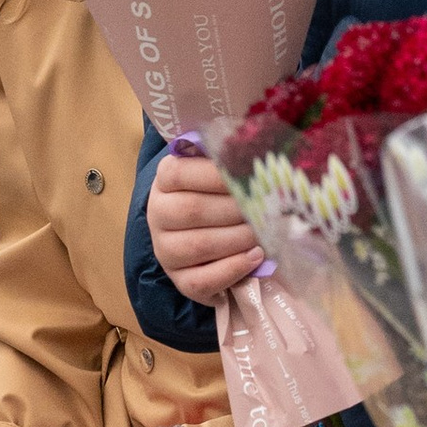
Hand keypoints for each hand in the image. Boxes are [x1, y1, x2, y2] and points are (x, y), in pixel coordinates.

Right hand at [149, 151, 260, 301]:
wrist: (206, 233)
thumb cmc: (219, 194)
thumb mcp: (219, 171)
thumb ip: (229, 159)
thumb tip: (257, 146)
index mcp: (164, 180)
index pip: (180, 173)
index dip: (217, 175)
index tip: (251, 174)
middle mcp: (157, 214)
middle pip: (192, 210)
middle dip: (236, 209)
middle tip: (268, 206)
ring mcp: (166, 250)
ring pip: (198, 246)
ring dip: (238, 238)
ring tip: (266, 232)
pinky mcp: (180, 280)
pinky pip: (202, 280)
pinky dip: (233, 269)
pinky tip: (256, 256)